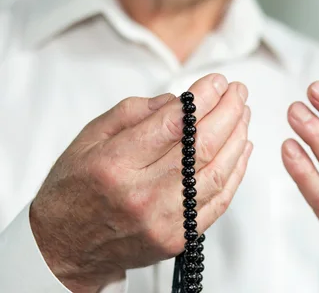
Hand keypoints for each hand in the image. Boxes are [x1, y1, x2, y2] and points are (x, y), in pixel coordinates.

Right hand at [30, 74, 252, 291]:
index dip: (203, 98)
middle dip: (228, 111)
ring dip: (237, 137)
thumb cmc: (76, 189)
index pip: (174, 124)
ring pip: (217, 172)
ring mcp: (165, 220)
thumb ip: (133, 112)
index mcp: (115, 165)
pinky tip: (242, 147)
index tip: (217, 81)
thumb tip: (178, 100)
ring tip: (242, 113)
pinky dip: (236, 171)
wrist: (67, 246)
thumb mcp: (89, 138)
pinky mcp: (180, 237)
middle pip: (202, 146)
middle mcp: (143, 195)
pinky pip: (219, 201)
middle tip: (237, 91)